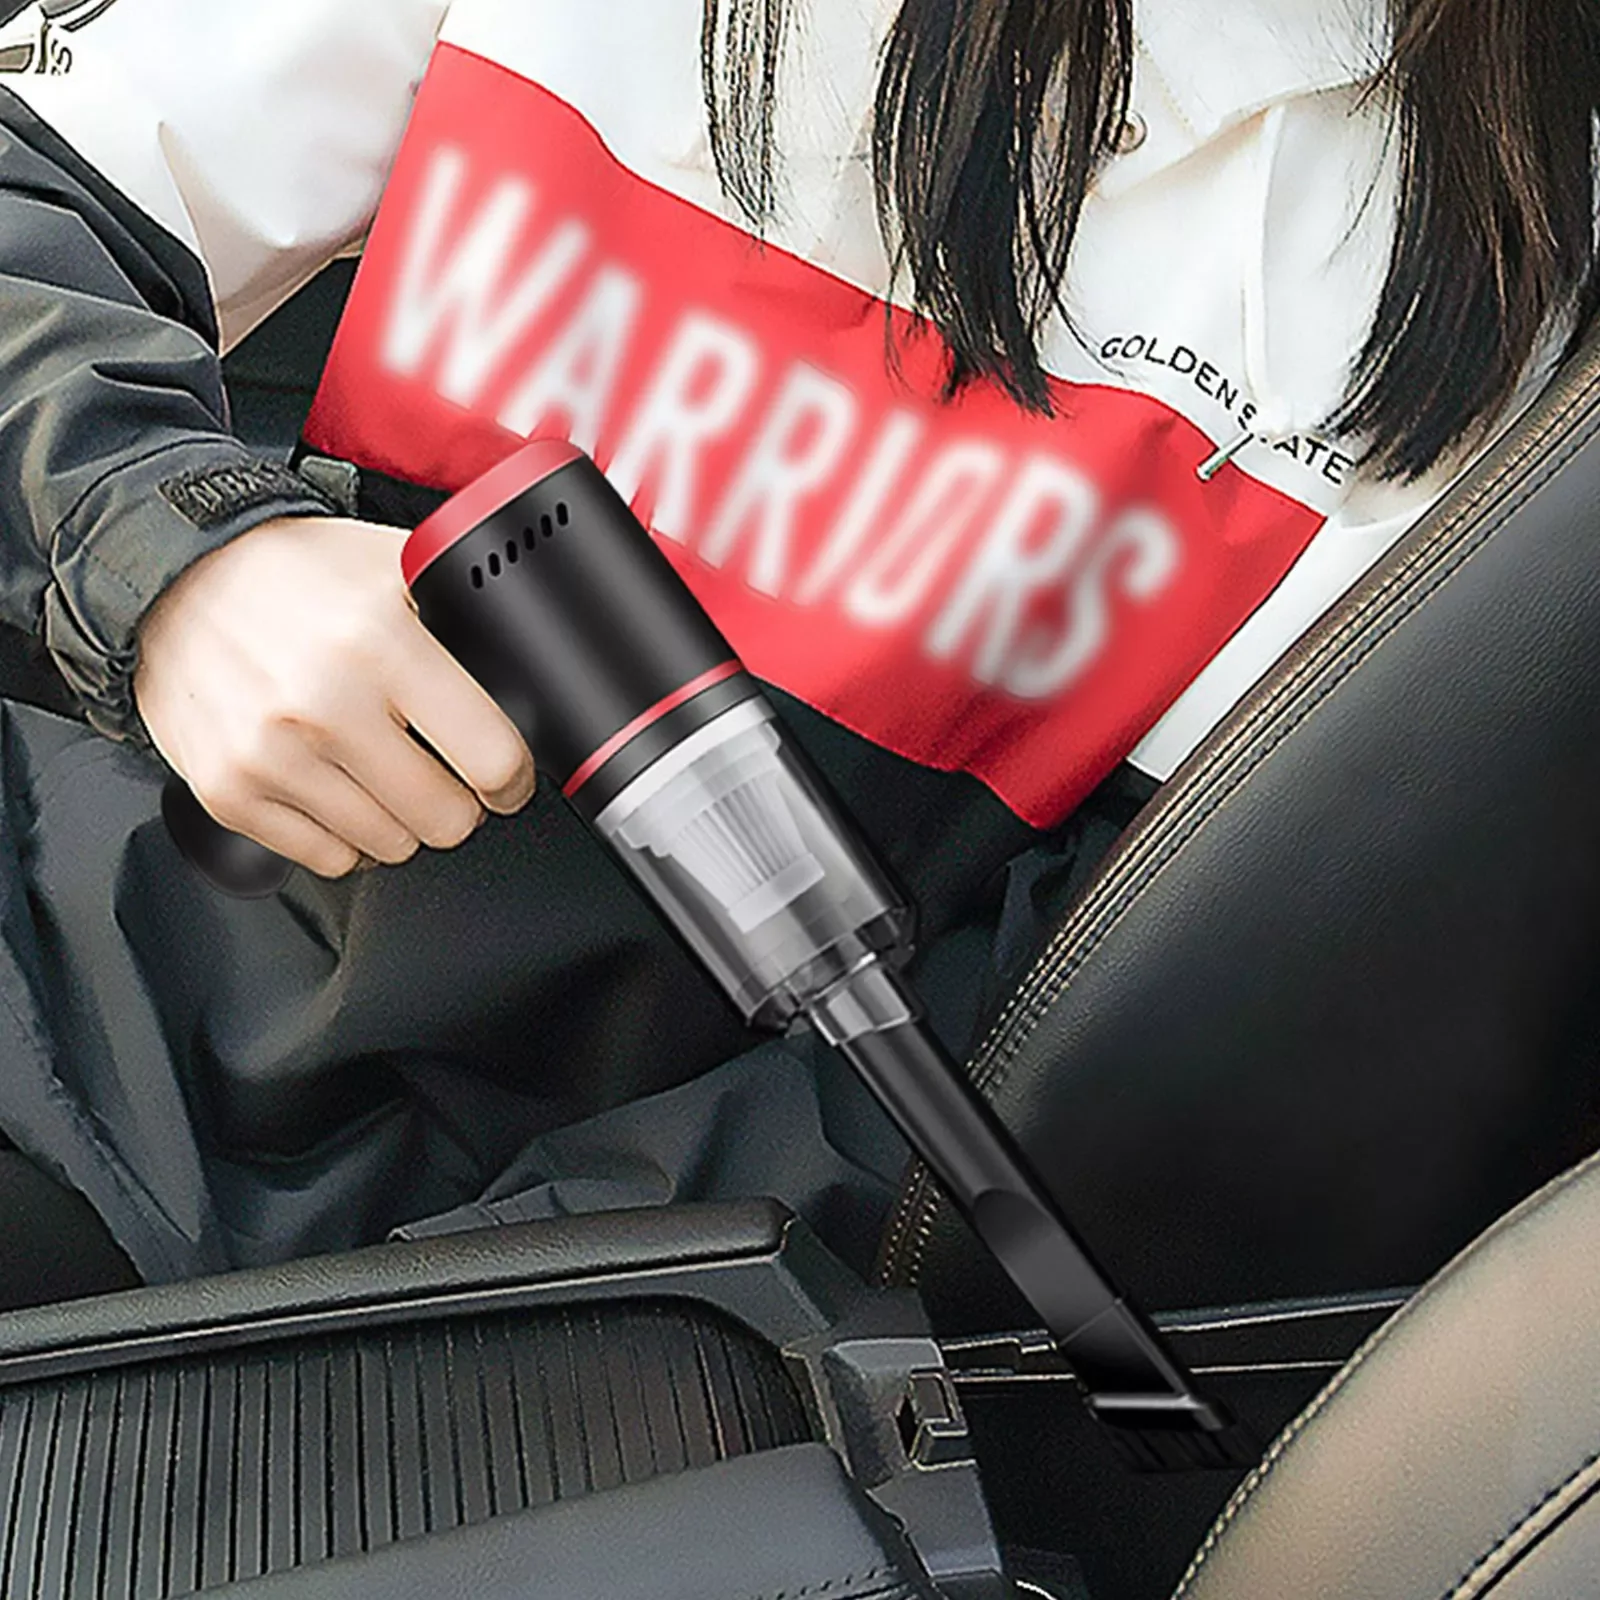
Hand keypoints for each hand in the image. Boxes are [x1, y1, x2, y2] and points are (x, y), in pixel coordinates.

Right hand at [133, 514, 536, 878]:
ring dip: (402, 820)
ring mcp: (269, 755)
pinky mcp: (228, 791)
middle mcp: (322, 705)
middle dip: (459, 803)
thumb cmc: (297, 574)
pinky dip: (344, 835)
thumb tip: (533, 672)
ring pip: (391, 846)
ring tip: (386, 772)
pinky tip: (339, 788)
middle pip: (446, 819)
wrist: (176, 576)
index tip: (506, 776)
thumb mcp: (397, 568)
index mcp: (380, 643)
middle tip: (446, 774)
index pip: (491, 758)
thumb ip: (465, 619)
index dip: (512, 777)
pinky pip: (327, 858)